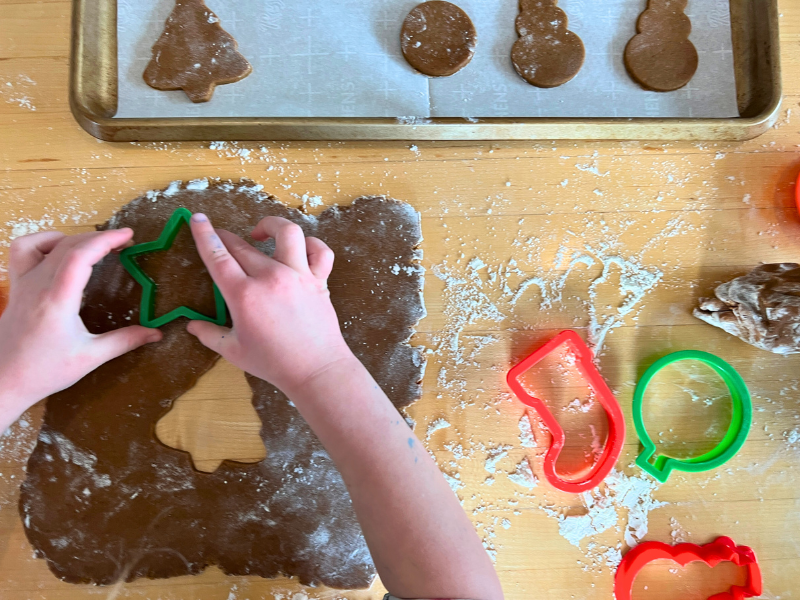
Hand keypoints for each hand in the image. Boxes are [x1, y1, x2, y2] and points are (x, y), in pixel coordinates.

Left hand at [0, 229, 162, 428]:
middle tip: (122, 243)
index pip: (80, 256)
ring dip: (71, 238)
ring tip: (92, 247)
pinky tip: (59, 252)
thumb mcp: (90, 357)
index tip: (128, 236)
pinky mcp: (16, 287)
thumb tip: (156, 333)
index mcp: (57, 300)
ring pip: (43, 242)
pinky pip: (23, 251)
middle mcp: (37, 285)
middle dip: (98, 238)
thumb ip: (124, 341)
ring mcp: (23, 284)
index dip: (106, 240)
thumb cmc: (44, 371)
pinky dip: (43, 242)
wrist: (3, 381)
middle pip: (67, 245)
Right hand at [186, 214, 354, 395]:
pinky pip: (320, 251)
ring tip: (260, 232)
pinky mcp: (319, 280)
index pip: (217, 256)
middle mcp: (270, 278)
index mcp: (244, 295)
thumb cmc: (273, 362)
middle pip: (243, 245)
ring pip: (286, 233)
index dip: (204, 234)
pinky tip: (298, 249)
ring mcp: (298, 275)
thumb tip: (191, 325)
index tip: (197, 218)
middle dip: (226, 236)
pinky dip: (311, 244)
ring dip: (270, 225)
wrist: (316, 370)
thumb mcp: (233, 351)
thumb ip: (209, 334)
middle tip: (220, 236)